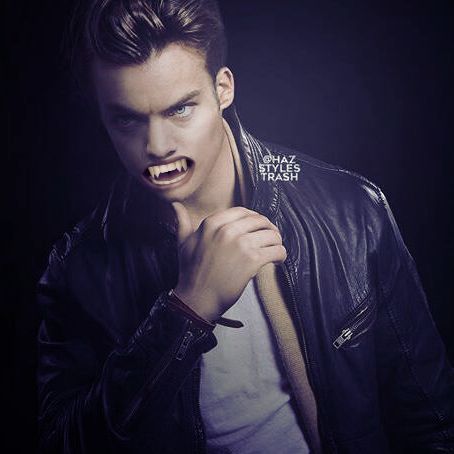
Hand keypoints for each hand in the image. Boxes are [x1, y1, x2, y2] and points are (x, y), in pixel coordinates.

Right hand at [172, 203, 286, 321]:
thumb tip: (175, 206)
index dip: (254, 218)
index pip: (243, 212)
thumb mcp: (183, 243)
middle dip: (269, 229)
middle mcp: (227, 230)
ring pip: (272, 235)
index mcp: (212, 223)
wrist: (196, 298)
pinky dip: (281, 255)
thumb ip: (182, 222)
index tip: (258, 227)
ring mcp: (241, 244)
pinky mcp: (252, 260)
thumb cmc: (190, 272)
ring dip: (277, 243)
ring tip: (275, 250)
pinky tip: (278, 261)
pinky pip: (276, 251)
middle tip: (271, 239)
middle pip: (260, 221)